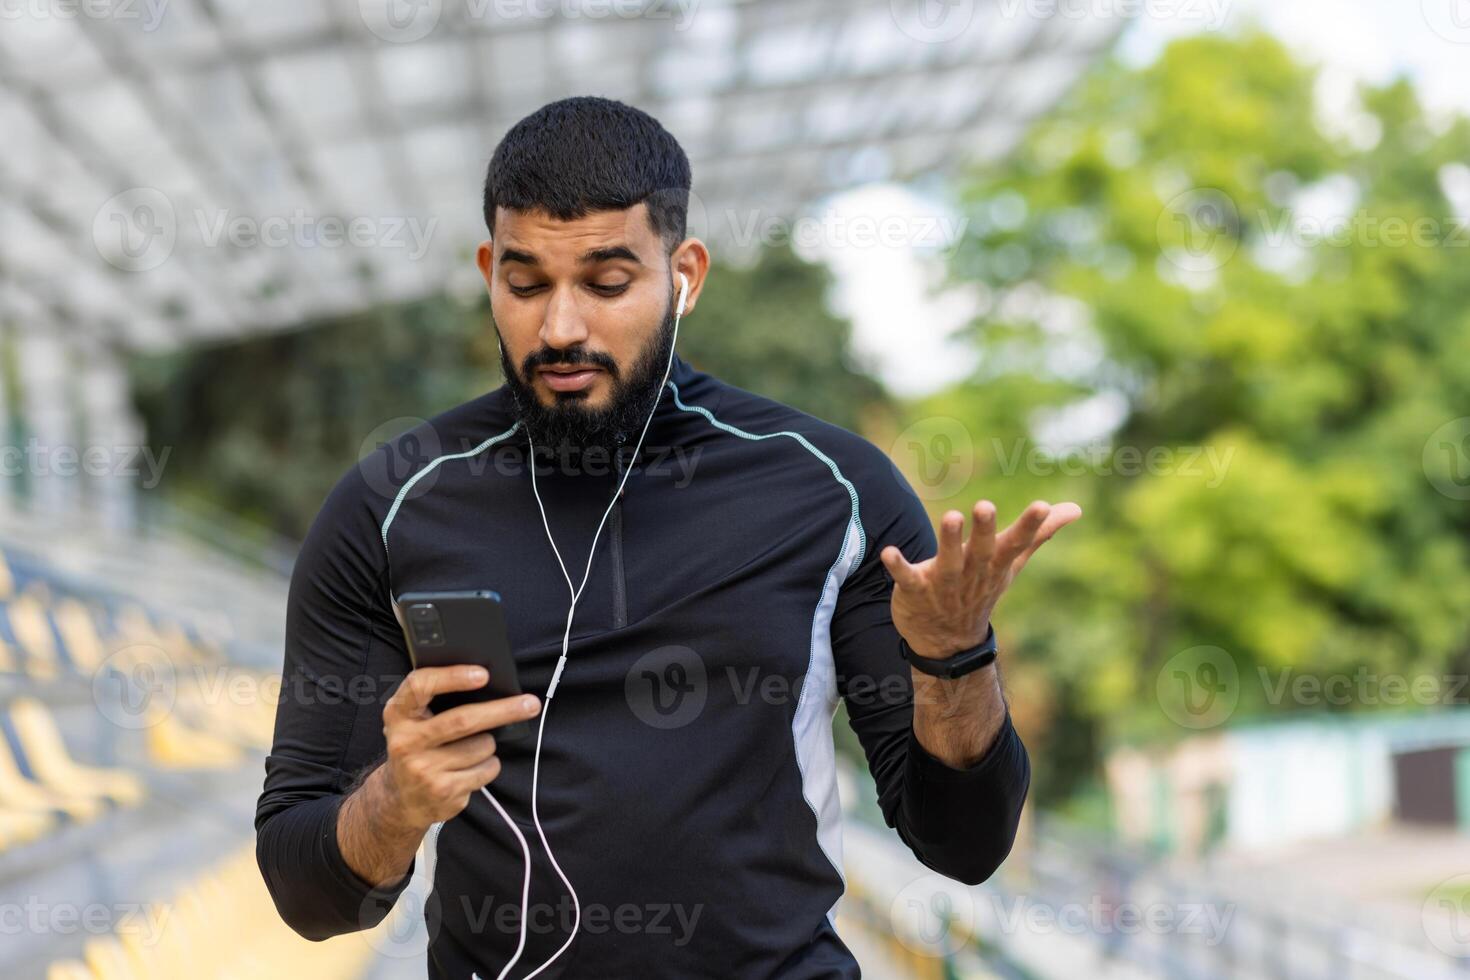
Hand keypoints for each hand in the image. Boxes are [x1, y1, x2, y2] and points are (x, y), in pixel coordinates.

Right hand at [377, 665, 541, 830]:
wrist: (401, 799)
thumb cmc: (418, 746)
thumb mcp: (414, 720)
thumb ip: (436, 699)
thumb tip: (489, 682)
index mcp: (398, 714)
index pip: (420, 686)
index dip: (452, 677)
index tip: (484, 674)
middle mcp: (406, 742)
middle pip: (464, 720)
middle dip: (502, 710)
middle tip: (531, 703)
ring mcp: (424, 770)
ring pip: (482, 746)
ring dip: (489, 743)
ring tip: (473, 746)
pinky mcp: (443, 791)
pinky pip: (487, 769)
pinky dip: (489, 764)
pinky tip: (471, 768)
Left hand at [880, 499, 1081, 659]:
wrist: (947, 642)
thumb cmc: (980, 590)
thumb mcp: (1011, 564)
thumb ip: (1038, 534)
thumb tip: (1074, 510)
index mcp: (995, 564)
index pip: (1016, 544)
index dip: (1030, 526)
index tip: (1043, 505)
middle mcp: (971, 573)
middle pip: (981, 551)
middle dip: (984, 530)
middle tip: (985, 505)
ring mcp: (944, 584)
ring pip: (947, 562)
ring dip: (948, 541)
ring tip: (952, 516)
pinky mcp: (915, 590)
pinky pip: (906, 578)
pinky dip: (899, 566)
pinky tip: (889, 552)